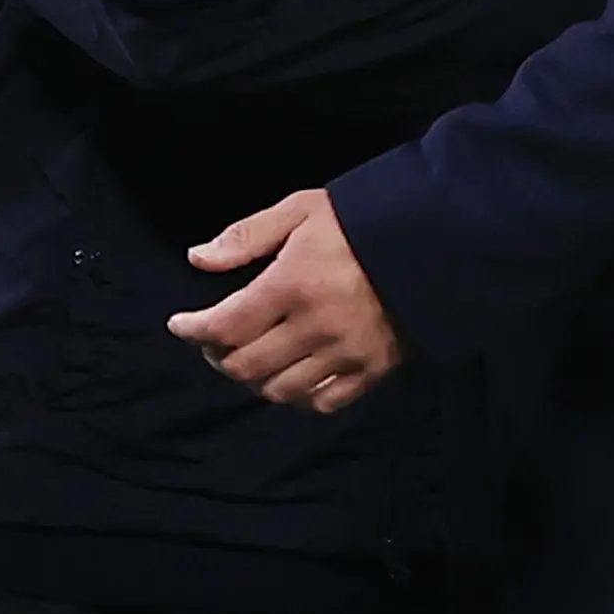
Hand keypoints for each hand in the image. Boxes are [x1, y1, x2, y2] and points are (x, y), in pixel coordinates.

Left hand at [171, 189, 404, 412]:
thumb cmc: (360, 219)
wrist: (433, 239)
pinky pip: (323, 402)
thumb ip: (246, 237)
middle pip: (245, 366)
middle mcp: (315, 327)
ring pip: (279, 391)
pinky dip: (298, 397)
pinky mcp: (373, 370)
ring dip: (254, 379)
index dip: (193, 330)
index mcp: (292, 285)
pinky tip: (291, 377)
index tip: (179, 325)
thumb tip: (197, 259)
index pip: (225, 325)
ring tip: (251, 358)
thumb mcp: (300, 211)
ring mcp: (346, 354)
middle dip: (219, 355)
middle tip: (215, 341)